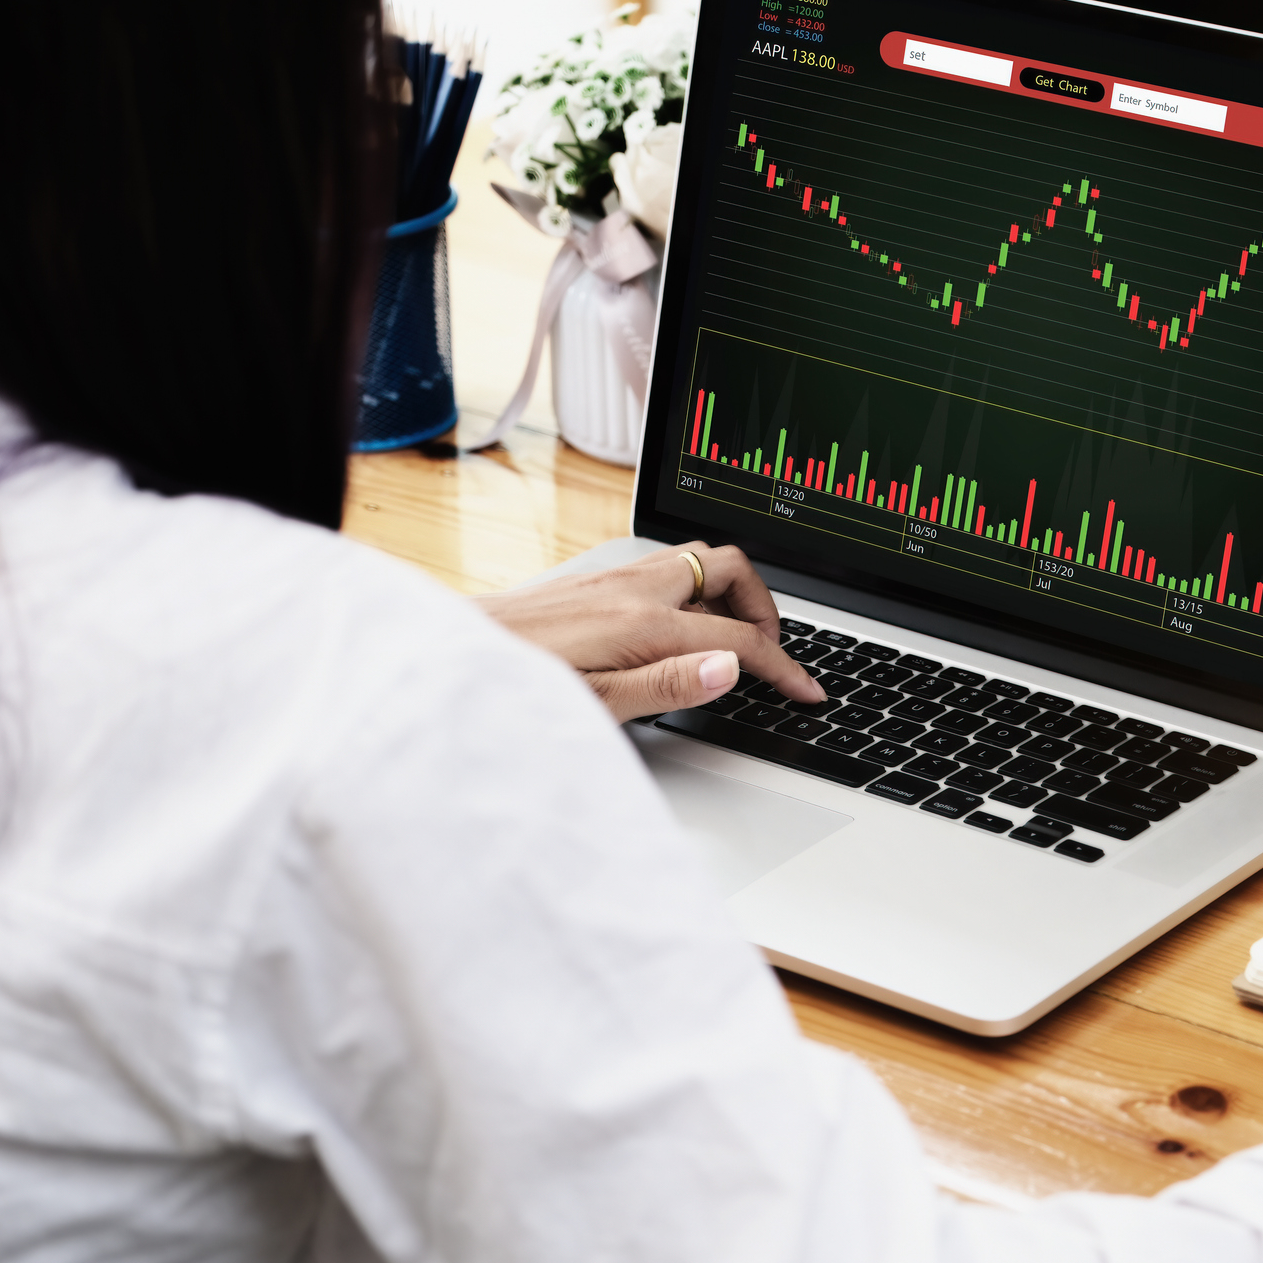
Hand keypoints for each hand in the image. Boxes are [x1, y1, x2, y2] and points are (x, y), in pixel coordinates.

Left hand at [474, 541, 824, 721]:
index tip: (808, 692)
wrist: (454, 655)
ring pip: (699, 560)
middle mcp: (636, 588)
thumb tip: (728, 668)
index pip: (738, 642)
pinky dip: (696, 590)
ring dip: (730, 593)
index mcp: (646, 623)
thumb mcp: (598, 702)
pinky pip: (667, 567)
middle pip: (730, 568)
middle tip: (772, 653)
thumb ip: (669, 684)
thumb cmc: (518, 683)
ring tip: (734, 638)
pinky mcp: (597, 582)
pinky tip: (681, 628)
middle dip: (765, 607)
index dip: (783, 669)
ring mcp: (616, 579)